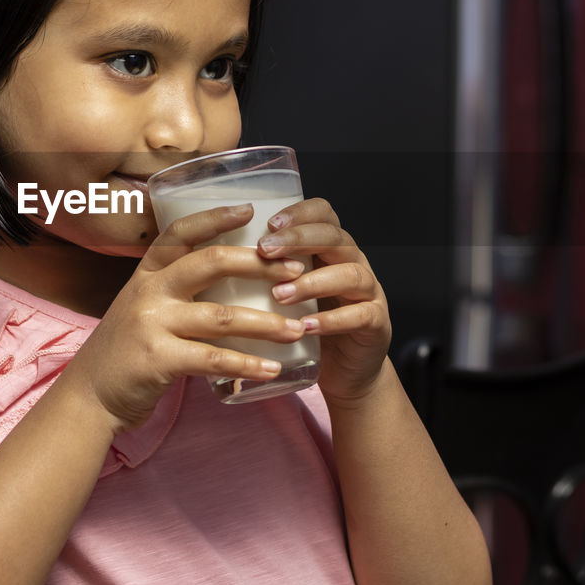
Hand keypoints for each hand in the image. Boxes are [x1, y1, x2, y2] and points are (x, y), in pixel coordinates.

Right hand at [62, 204, 308, 431]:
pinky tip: (273, 369)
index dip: (215, 217)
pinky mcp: (158, 360)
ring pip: (221, 316)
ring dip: (266, 323)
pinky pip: (212, 359)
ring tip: (297, 328)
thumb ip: (175, 291)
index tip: (249, 210)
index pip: (180, 232)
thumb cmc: (127, 350)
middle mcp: (149, 292)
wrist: (88, 396)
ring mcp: (152, 325)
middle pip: (211, 264)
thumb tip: (231, 277)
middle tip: (297, 270)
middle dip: (260, 264)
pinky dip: (247, 365)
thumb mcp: (142, 307)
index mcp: (147, 274)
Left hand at [256, 198, 391, 404]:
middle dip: (299, 239)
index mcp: (330, 248)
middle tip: (265, 251)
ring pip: (350, 273)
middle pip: (335, 237)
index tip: (267, 222)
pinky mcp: (376, 324)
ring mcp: (369, 292)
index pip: (323, 214)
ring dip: (312, 282)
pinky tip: (307, 327)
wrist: (344, 370)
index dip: (299, 213)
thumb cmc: (305, 324)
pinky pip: (361, 315)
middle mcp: (353, 262)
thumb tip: (208, 254)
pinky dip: (333, 320)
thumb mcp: (285, 290)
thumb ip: (264, 271)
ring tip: (280, 294)